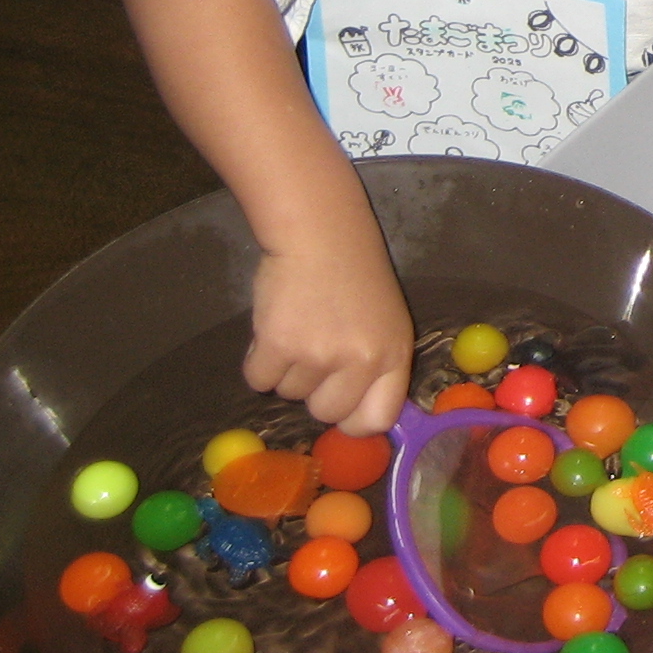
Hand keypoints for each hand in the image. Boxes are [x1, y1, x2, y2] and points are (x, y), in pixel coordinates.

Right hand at [244, 238, 414, 435]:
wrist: (320, 233)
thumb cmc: (354, 274)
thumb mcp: (385, 321)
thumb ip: (376, 365)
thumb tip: (357, 417)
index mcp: (394, 354)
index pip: (377, 418)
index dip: (353, 420)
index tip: (340, 408)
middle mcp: (362, 360)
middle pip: (326, 413)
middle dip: (314, 390)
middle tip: (314, 351)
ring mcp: (320, 355)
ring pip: (289, 395)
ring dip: (286, 369)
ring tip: (299, 325)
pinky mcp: (280, 345)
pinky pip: (258, 381)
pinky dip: (259, 361)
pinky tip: (274, 328)